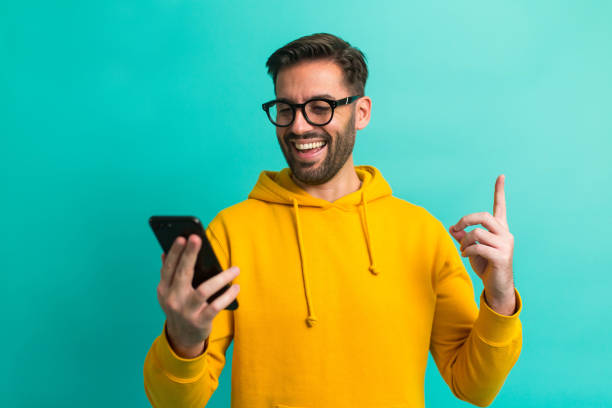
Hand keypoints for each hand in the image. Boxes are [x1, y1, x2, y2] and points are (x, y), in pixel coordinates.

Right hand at [158, 234, 239, 357]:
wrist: (182, 337)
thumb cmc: (180, 306)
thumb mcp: (169, 293)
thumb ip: (169, 274)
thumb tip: (165, 252)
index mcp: (164, 290)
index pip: (169, 268)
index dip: (175, 252)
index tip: (182, 237)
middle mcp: (173, 300)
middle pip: (183, 274)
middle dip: (189, 255)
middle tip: (197, 238)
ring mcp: (187, 311)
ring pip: (204, 290)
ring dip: (222, 278)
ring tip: (235, 269)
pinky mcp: (200, 321)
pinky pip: (216, 306)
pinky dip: (228, 296)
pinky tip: (236, 287)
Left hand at [449, 175, 515, 314]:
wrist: (497, 287)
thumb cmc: (486, 266)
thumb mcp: (472, 249)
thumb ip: (464, 237)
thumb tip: (453, 228)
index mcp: (500, 229)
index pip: (500, 207)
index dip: (500, 191)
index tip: (501, 176)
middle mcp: (505, 234)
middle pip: (483, 216)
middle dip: (466, 220)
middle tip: (457, 228)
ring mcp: (505, 245)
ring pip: (478, 233)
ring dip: (464, 241)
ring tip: (463, 249)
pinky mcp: (501, 257)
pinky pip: (478, 247)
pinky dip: (467, 250)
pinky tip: (466, 255)